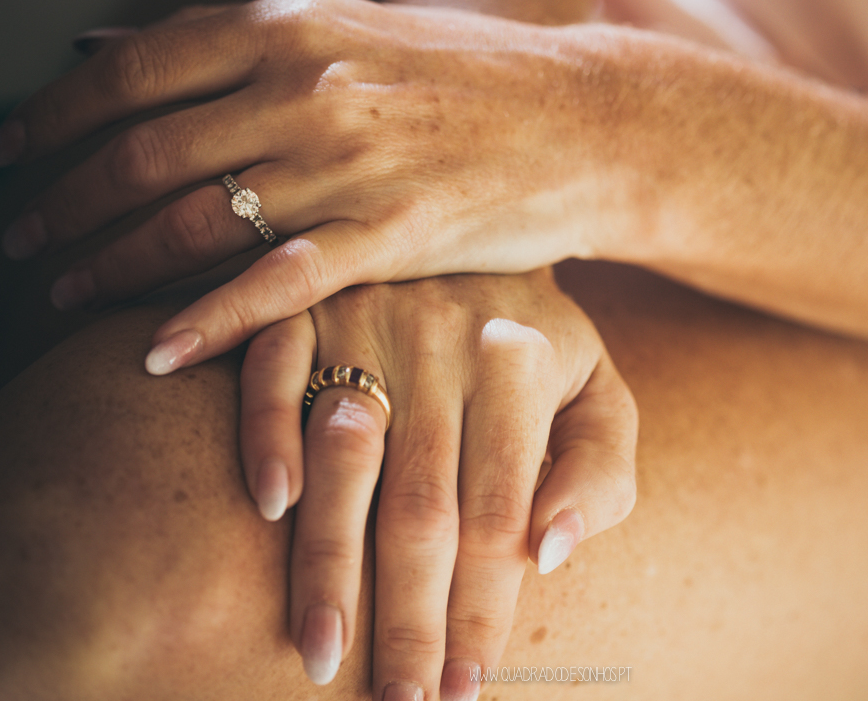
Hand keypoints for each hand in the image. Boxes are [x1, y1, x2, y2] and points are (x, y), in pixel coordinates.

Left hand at [0, 0, 636, 373]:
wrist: (584, 117)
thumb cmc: (463, 78)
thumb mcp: (343, 31)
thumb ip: (226, 46)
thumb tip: (96, 50)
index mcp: (291, 26)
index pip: (133, 72)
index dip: (50, 119)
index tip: (4, 159)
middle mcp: (309, 85)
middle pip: (146, 152)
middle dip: (63, 204)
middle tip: (18, 246)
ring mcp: (354, 161)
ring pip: (197, 220)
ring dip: (112, 265)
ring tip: (64, 296)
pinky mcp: (399, 233)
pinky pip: (280, 283)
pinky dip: (206, 320)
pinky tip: (155, 352)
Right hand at [237, 269, 636, 695]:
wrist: (484, 216)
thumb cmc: (538, 334)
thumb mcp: (599, 388)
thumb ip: (601, 469)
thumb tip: (553, 552)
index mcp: (525, 364)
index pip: (499, 514)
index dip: (481, 609)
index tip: (463, 686)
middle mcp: (444, 340)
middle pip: (421, 507)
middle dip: (406, 616)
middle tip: (396, 699)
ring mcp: (369, 315)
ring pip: (345, 459)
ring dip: (327, 562)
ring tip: (321, 652)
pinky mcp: (306, 303)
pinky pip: (272, 373)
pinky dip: (267, 438)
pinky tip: (271, 509)